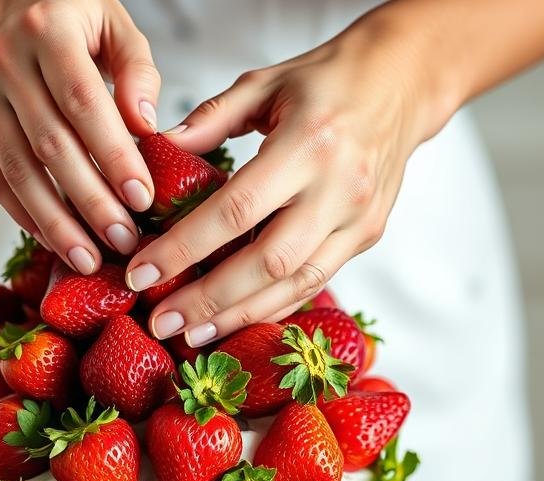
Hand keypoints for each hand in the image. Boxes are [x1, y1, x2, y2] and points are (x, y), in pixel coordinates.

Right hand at [0, 0, 160, 272]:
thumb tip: (146, 128)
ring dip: (55, 223)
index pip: (83, 102)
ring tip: (89, 259)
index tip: (142, 198)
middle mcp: (7, 63)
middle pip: (50, 146)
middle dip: (90, 201)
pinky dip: (25, 215)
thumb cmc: (69, 15)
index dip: (112, 155)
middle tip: (123, 241)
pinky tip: (55, 241)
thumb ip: (137, 71)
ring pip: (18, 171)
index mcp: (48, 30)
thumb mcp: (113, 22)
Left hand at [125, 13, 445, 344]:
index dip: (186, 248)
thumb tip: (158, 151)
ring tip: (193, 336)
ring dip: (240, 316)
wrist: (401, 82)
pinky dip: (273, 307)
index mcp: (309, 143)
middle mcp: (338, 187)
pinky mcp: (366, 237)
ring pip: (296, 285)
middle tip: (162, 322)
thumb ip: (210, 119)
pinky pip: (314, 282)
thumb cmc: (326, 80)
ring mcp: (358, 219)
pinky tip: (235, 321)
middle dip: (209, 299)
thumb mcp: (264, 83)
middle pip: (268, 262)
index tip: (142, 272)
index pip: (236, 210)